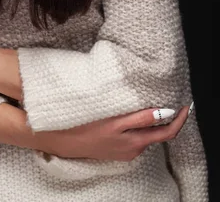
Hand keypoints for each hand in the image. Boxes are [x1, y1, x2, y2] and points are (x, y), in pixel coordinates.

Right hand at [43, 104, 191, 159]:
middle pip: (158, 133)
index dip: (180, 120)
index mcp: (136, 142)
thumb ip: (141, 118)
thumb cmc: (88, 127)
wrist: (65, 141)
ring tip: (149, 103)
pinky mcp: (118, 149)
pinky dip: (138, 126)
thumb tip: (164, 112)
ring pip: (145, 134)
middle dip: (167, 118)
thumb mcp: (116, 120)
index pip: (167, 132)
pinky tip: (131, 115)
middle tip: (172, 100)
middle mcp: (134, 149)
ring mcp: (126, 151)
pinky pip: (134, 136)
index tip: (186, 106)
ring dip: (150, 121)